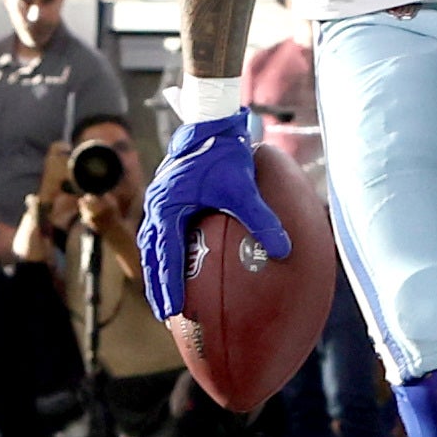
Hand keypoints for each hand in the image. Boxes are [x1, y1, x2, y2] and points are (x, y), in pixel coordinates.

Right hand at [138, 106, 289, 321]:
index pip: (166, 256)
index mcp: (168, 208)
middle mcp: (156, 207)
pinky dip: (166, 252)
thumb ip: (262, 219)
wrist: (210, 122)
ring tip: (167, 296)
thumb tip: (285, 250)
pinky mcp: (166, 198)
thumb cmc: (224, 152)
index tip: (174, 310)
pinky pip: (161, 232)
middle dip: (157, 286)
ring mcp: (157, 202)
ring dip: (158, 271)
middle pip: (152, 256)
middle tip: (167, 314)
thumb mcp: (243, 187)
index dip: (168, 285)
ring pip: (152, 246)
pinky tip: (180, 263)